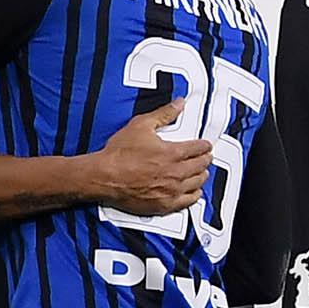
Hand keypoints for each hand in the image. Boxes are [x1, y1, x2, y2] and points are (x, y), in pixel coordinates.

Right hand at [89, 106, 212, 214]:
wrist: (104, 177)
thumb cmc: (119, 153)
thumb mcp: (141, 125)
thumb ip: (163, 114)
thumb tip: (180, 103)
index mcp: (173, 152)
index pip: (200, 148)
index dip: (204, 145)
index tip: (205, 145)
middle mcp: (177, 172)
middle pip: (202, 165)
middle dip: (205, 159)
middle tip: (205, 157)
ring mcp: (172, 190)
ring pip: (198, 182)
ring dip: (201, 175)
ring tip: (200, 171)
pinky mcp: (166, 204)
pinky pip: (189, 201)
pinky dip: (194, 194)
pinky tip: (194, 190)